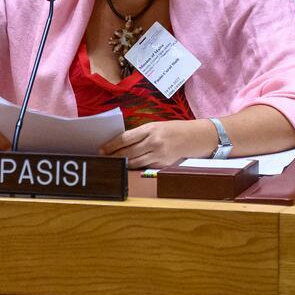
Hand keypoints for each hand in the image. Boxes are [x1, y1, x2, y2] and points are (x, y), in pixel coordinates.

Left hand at [100, 119, 216, 168]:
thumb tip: (119, 143)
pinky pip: (144, 167)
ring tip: (111, 164)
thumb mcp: (155, 126)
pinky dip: (134, 167)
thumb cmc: (171, 130)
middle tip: (102, 159)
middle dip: (113, 157)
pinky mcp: (162, 165)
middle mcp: (154, 142)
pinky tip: (126, 167)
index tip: (101, 149)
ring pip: (134, 162)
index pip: (125, 138)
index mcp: (151, 129)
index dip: (111, 145)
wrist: (193, 138)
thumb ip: (139, 134)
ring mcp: (159, 155)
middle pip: (128, 152)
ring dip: (121, 164)